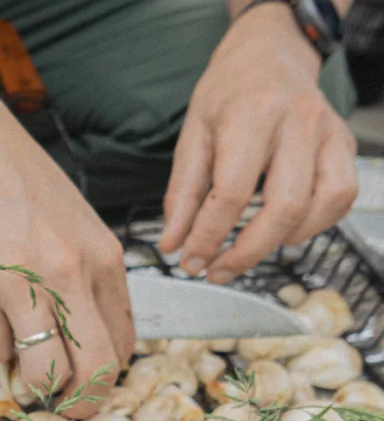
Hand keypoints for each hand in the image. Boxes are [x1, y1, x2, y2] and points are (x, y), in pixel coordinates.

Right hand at [0, 90, 131, 418]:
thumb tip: (87, 344)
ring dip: (29, 378)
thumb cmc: (14, 186)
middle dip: (80, 401)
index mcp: (102, 257)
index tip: (88, 389)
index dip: (107, 379)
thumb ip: (87, 280)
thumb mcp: (72, 226)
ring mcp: (22, 283)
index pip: (124, 342)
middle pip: (95, 368)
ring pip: (43, 371)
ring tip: (16, 356)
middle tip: (62, 407)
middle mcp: (70, 272)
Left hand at [160, 1, 357, 282]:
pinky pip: (340, 198)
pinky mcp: (343, 145)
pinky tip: (281, 230)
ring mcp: (328, 133)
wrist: (269, 55)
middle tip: (216, 270)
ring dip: (280, 242)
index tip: (189, 260)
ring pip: (320, 206)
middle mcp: (298, 124)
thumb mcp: (192, 136)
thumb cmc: (227, 94)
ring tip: (246, 251)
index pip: (231, 193)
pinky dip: (314, 225)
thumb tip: (172, 245)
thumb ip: (181, 194)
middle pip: (283, 207)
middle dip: (247, 252)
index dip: (208, 237)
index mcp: (251, 117)